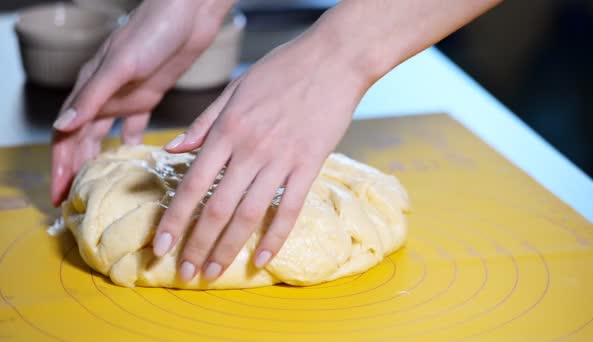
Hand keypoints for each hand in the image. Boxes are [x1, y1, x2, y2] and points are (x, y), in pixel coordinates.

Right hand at [51, 0, 234, 205]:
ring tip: (99, 188)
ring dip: (99, 160)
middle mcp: (104, 96)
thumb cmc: (152, 32)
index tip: (59, 195)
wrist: (187, 15)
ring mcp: (125, 97)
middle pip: (82, 140)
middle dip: (76, 170)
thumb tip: (65, 126)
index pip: (66, 134)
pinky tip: (133, 162)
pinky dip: (130, 145)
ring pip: (105, 136)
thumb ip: (95, 95)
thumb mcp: (121, 64)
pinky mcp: (148, 96)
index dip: (61, 165)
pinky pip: (133, 126)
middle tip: (75, 201)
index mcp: (90, 88)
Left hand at [151, 32, 369, 281]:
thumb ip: (204, 123)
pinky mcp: (309, 165)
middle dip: (196, 245)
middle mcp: (250, 149)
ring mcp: (281, 159)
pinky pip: (289, 209)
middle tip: (184, 273)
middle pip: (217, 208)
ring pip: (249, 214)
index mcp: (228, 129)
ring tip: (212, 273)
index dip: (174, 219)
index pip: (192, 183)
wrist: (333, 59)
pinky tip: (261, 260)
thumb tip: (173, 150)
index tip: (160, 245)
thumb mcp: (234, 89)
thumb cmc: (282, 69)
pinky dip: (275, 237)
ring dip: (227, 248)